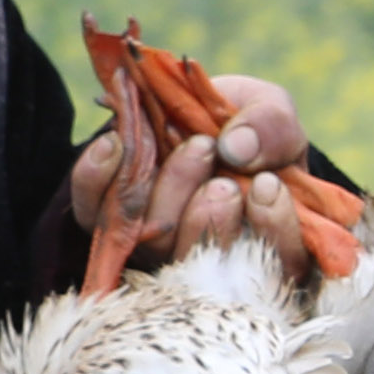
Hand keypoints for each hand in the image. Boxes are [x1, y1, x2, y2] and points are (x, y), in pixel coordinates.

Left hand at [65, 72, 309, 277]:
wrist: (185, 107)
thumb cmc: (241, 122)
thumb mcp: (269, 111)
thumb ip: (271, 126)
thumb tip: (238, 148)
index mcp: (262, 242)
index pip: (279, 266)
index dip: (273, 232)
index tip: (267, 185)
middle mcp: (207, 258)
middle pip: (206, 260)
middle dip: (209, 213)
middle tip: (211, 152)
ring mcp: (155, 247)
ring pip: (154, 241)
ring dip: (169, 187)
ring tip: (191, 145)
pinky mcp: (109, 224)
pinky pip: (94, 215)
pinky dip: (99, 177)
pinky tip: (115, 143)